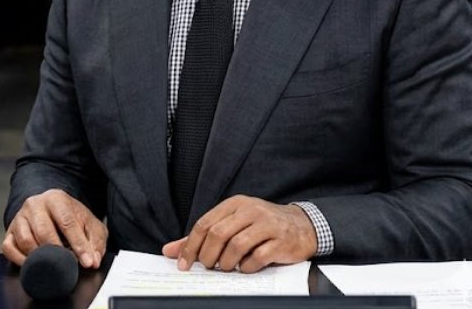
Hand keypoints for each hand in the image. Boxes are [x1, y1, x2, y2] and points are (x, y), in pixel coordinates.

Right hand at [1, 189, 106, 269]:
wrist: (52, 210)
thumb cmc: (71, 218)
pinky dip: (20, 260)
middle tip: (68, 265)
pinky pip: (8, 248)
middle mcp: (34, 204)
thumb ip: (95, 241)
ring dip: (40, 257)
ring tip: (52, 264)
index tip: (87, 262)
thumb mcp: (90, 225)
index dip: (78, 245)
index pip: (67, 222)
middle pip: (44, 232)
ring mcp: (19, 217)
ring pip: (25, 241)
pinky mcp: (9, 231)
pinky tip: (34, 264)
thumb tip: (93, 260)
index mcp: (56, 198)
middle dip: (58, 252)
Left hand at [162, 195, 317, 273]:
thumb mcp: (232, 224)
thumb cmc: (261, 226)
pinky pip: (259, 257)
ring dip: (226, 262)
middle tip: (206, 266)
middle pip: (218, 234)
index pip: (205, 224)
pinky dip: (248, 266)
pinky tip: (246, 268)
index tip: (183, 264)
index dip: (190, 246)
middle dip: (207, 255)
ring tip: (226, 268)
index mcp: (234, 204)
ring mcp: (268, 224)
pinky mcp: (282, 241)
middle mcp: (250, 210)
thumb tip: (170, 251)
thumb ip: (201, 237)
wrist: (301, 226)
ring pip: (237, 245)